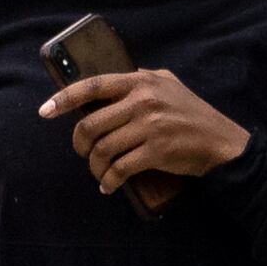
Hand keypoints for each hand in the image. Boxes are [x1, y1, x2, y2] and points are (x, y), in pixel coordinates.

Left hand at [44, 67, 246, 207]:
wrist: (221, 142)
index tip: (45, 111)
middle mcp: (143, 101)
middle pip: (90, 124)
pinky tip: (108, 186)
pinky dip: (109, 181)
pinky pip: (119, 169)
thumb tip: (107, 84)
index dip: (64, 98)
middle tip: (82, 152)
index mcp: (141, 81)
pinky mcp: (156, 151)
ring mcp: (150, 126)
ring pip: (102, 149)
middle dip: (79, 144)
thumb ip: (140, 80)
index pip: (92, 85)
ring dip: (94, 166)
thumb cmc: (192, 114)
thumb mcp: (168, 84)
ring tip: (98, 172)